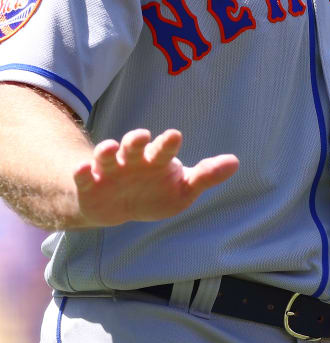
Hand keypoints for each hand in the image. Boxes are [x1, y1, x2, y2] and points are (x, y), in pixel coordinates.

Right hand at [72, 127, 238, 225]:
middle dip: (136, 140)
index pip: (164, 149)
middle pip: (134, 146)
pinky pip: (83, 177)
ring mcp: (109, 171)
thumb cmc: (157, 191)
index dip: (168, 143)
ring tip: (110, 147)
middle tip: (141, 136)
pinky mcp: (90, 185)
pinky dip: (81, 173)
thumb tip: (235, 162)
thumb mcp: (184, 188)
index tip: (175, 135)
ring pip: (106, 157)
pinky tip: (82, 169)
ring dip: (107, 151)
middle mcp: (132, 160)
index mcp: (157, 159)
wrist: (119, 207)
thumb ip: (206, 176)